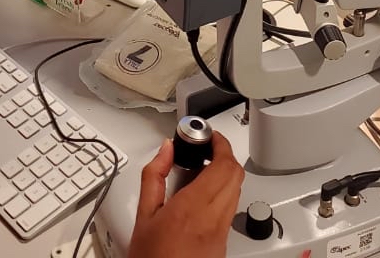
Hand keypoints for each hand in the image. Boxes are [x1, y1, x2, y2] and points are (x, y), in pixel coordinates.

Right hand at [127, 131, 244, 257]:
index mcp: (193, 207)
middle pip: (236, 175)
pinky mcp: (223, 243)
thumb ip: (154, 177)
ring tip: (202, 170)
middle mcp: (214, 219)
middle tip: (208, 148)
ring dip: (225, 174)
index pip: (224, 164)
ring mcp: (222, 232)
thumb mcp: (143, 216)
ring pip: (236, 191)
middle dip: (225, 155)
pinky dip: (222, 193)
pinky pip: (230, 208)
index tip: (209, 136)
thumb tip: (164, 150)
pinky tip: (201, 196)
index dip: (221, 143)